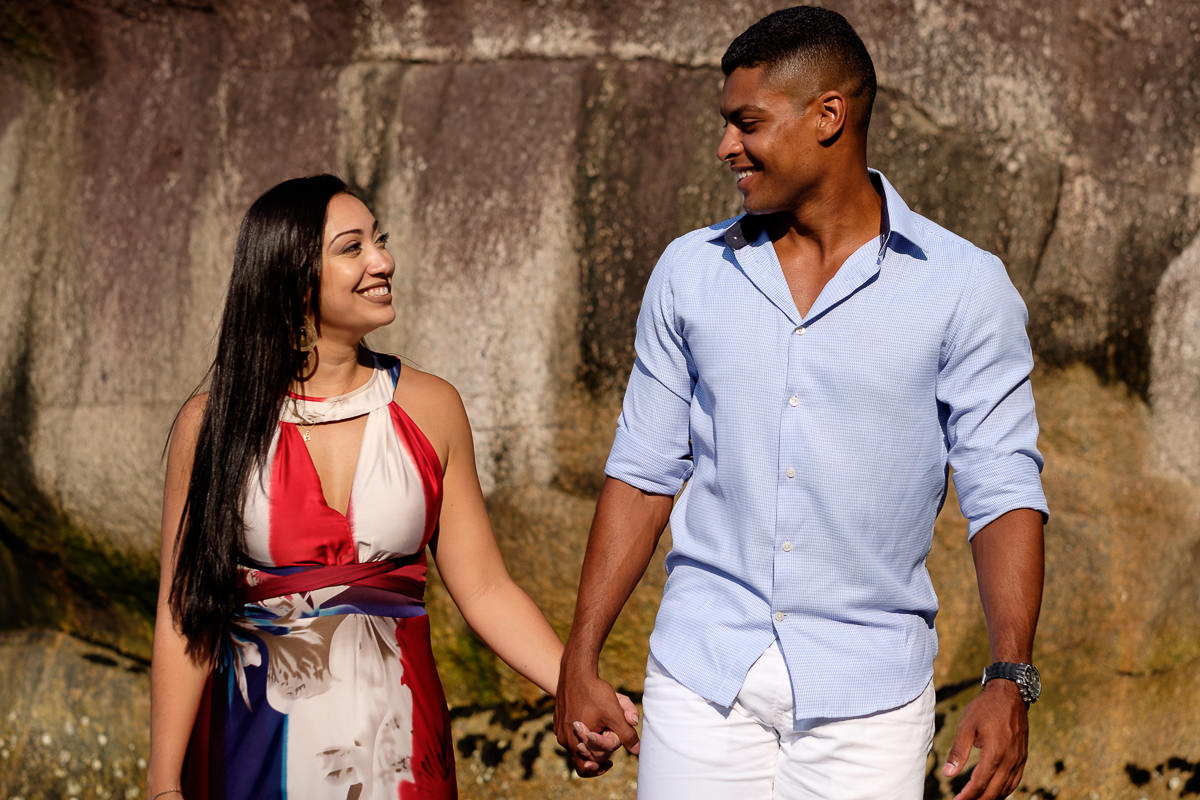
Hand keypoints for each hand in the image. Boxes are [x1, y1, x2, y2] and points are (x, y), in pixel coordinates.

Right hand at [555, 670, 640, 776]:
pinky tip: (592, 720)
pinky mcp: (558, 721)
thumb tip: (637, 751)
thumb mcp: (615, 714)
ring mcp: (559, 730)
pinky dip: (583, 733)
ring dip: (590, 742)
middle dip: (597, 752)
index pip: (591, 765)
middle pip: (583, 757)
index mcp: (576, 741)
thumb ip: (627, 735)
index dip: (603, 764)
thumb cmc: (595, 693)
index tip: (611, 762)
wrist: (576, 671)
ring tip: (601, 730)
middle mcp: (564, 739)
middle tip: (607, 744)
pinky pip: (571, 735)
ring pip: (577, 745)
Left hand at [943, 680, 1028, 798]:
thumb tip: (947, 774)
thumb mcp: (966, 726)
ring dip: (990, 797)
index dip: (966, 796)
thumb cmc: (985, 708)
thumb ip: (958, 752)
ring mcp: (1018, 760)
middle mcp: (1010, 760)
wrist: (1010, 695)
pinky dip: (1003, 791)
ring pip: (1005, 789)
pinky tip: (993, 792)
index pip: (979, 784)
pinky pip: (1014, 781)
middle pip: (993, 791)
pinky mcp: (1022, 757)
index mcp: (995, 753)